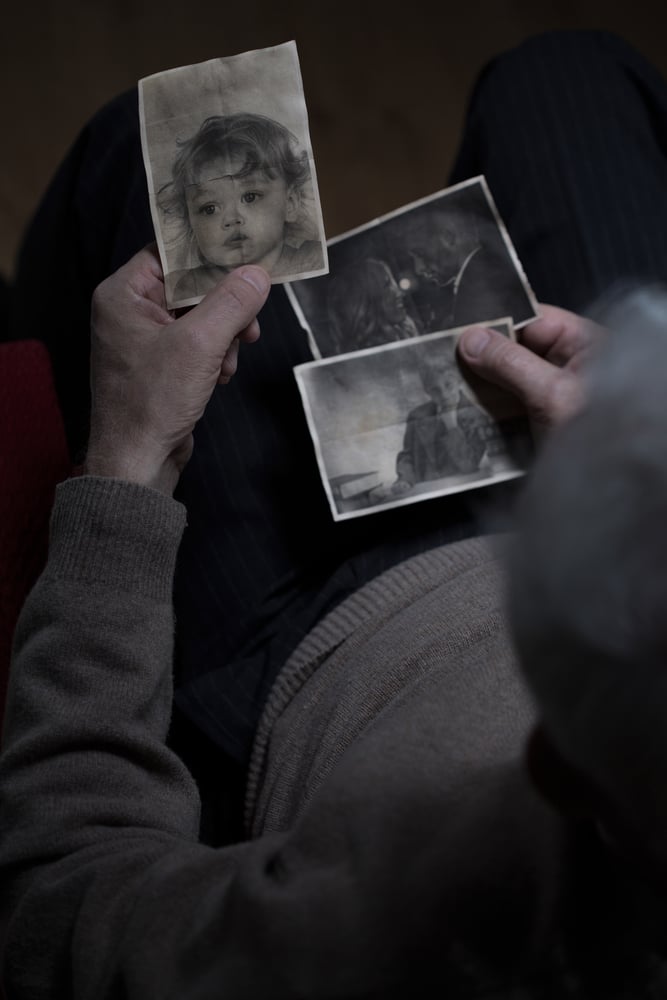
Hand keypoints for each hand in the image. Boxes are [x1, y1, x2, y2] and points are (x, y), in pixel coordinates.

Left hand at [84, 245, 268, 494]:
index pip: (169, 253)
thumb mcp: (200, 345)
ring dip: (224, 335)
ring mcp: (145, 339)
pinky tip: (221, 375)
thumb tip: (257, 274)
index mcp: (124, 295)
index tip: (244, 256)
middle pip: (190, 286)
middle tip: (249, 320)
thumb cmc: (151, 403)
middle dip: (225, 305)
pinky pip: (197, 343)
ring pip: (200, 316)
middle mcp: (130, 312)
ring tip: (229, 360)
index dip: (208, 255)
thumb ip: (231, 303)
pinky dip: (216, 354)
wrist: (137, 462)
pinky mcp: (160, 364)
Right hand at [456, 305, 603, 434]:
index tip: (459, 331)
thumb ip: (510, 363)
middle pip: (516, 350)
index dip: (496, 323)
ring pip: (507, 380)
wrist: (605, 490)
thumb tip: (471, 339)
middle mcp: (568, 367)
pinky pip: (507, 407)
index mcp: (584, 345)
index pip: (532, 320)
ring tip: (444, 384)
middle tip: (442, 359)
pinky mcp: (538, 423)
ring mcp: (552, 396)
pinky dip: (486, 409)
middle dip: (482, 357)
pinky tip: (461, 410)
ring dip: (480, 386)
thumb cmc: (599, 436)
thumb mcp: (552, 393)